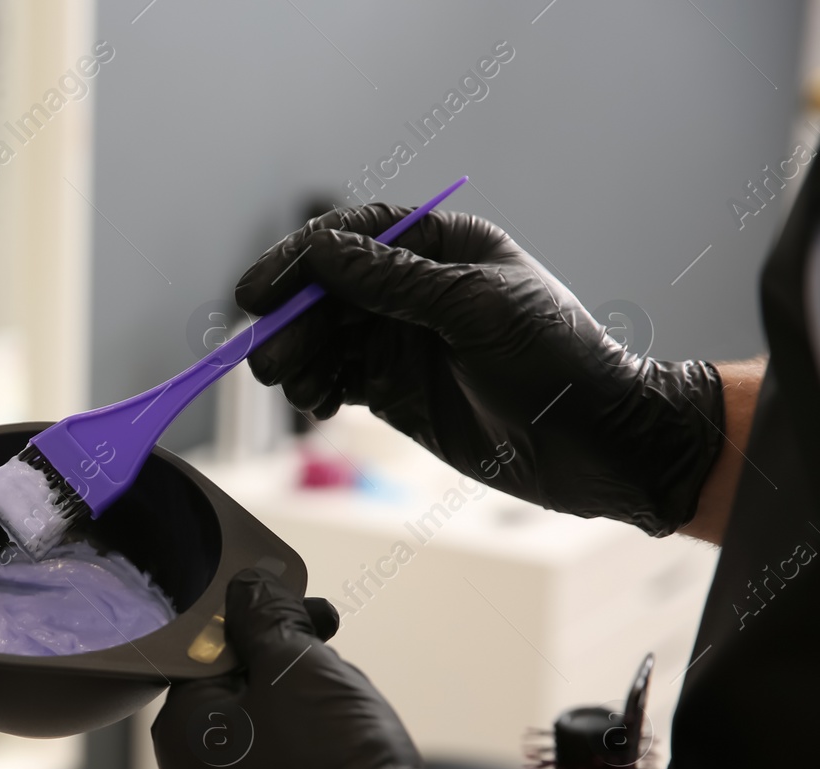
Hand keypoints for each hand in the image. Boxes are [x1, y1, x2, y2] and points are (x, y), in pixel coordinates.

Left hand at [151, 569, 467, 768]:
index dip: (262, 630)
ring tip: (353, 724)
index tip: (306, 620)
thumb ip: (266, 616)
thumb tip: (250, 588)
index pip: (208, 657)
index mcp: (179, 734)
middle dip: (290, 677)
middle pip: (237, 703)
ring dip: (308, 723)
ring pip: (266, 749)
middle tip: (337, 672)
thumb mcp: (297, 663)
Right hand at [236, 205, 724, 536]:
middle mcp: (415, 289)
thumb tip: (323, 253)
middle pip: (327, 291)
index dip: (300, 260)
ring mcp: (402, 340)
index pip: (353, 236)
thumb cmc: (556, 361)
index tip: (261, 294)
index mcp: (442, 247)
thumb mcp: (475, 310)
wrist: (596, 444)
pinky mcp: (395, 388)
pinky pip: (337, 378)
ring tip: (292, 386)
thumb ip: (395, 282)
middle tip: (268, 360)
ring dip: (298, 359)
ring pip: (324, 338)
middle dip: (292, 322)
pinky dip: (316, 388)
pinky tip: (317, 404)